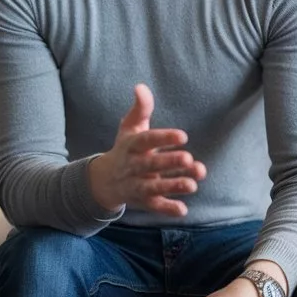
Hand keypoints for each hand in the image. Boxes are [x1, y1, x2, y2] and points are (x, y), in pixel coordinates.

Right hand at [88, 84, 206, 217]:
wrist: (103, 181)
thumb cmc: (125, 148)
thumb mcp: (130, 127)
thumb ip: (141, 108)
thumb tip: (141, 86)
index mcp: (132, 146)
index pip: (146, 140)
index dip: (163, 138)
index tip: (183, 136)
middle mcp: (133, 166)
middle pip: (150, 165)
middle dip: (168, 162)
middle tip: (188, 158)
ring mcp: (137, 185)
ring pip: (153, 187)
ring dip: (172, 186)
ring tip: (193, 184)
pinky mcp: (143, 201)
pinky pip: (154, 206)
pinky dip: (166, 210)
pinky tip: (183, 210)